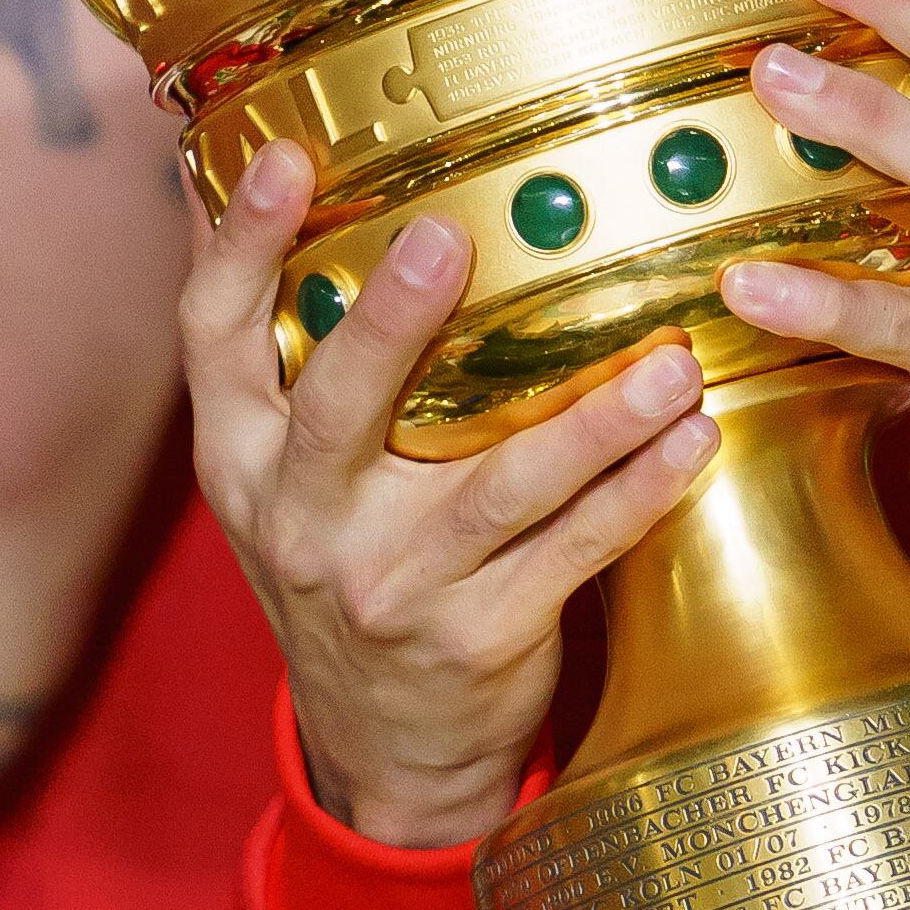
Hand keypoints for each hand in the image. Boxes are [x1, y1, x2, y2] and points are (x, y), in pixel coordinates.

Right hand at [180, 143, 718, 847]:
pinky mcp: (481, 640)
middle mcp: (305, 521)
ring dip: (590, 422)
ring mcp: (393, 587)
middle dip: (393, 320)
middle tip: (452, 234)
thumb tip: (244, 177)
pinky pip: (574, 554)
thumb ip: (281, 353)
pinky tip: (694, 438)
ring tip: (666, 364)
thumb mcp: (280, 479)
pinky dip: (639, 494)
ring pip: (496, 489)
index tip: (284, 155)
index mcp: (245, 462)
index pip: (215, 338)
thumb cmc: (345, 564)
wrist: (384, 754)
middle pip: (340, 406)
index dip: (241, 245)